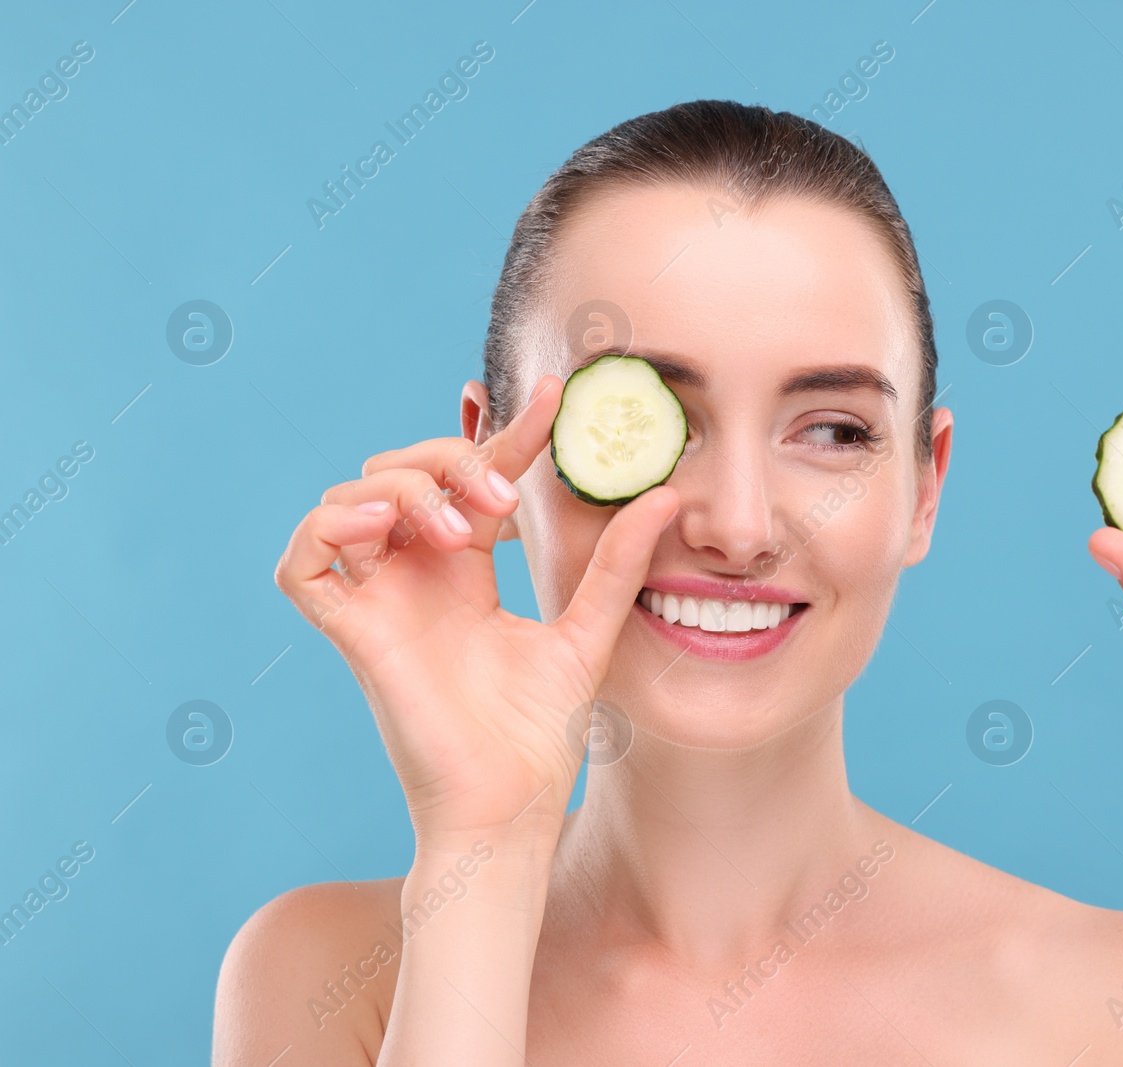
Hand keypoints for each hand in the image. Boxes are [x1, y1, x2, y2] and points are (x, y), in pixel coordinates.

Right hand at [274, 374, 679, 850]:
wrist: (512, 807)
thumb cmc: (542, 736)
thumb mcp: (589, 630)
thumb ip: (617, 563)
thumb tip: (665, 494)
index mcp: (466, 573)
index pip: (475, 479)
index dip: (504, 434)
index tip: (552, 397)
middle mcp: (416, 578)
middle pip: (405, 471)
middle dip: (450, 461)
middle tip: (503, 502)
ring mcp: (380, 603)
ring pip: (351, 499)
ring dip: (403, 487)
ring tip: (458, 525)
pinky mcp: (352, 634)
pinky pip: (302, 562)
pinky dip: (332, 526)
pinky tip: (390, 528)